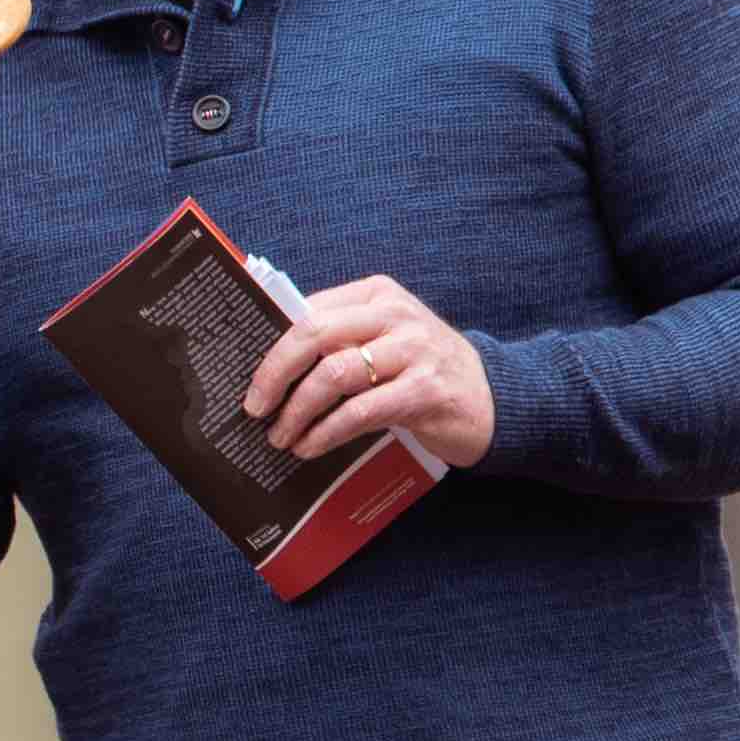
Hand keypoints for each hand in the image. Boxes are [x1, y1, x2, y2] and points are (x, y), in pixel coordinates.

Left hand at [245, 273, 492, 474]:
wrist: (492, 398)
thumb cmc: (423, 370)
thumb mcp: (386, 340)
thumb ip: (340, 340)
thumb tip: (271, 364)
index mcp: (376, 294)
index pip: (310, 310)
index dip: (271, 344)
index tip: (247, 375)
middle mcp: (395, 314)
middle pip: (314, 335)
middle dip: (274, 374)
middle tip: (254, 407)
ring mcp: (413, 350)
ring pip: (333, 375)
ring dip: (297, 411)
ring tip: (281, 436)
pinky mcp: (425, 391)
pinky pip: (360, 411)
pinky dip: (326, 432)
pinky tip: (310, 446)